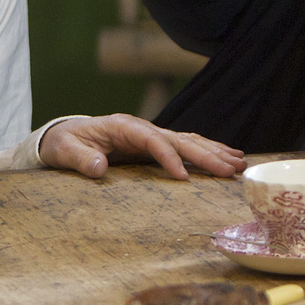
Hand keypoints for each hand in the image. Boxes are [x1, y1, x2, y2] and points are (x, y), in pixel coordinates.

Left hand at [39, 115, 245, 179]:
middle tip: (231, 170)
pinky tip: (229, 157)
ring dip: (215, 152)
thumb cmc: (64, 143)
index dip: (169, 157)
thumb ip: (80, 159)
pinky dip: (208, 151)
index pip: (152, 140)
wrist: (65, 135)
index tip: (184, 177)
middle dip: (206, 154)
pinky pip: (186, 145)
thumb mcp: (65, 151)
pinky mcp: (155, 144)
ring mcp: (150, 134)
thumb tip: (98, 168)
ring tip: (240, 164)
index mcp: (123, 127)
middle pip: (179, 139)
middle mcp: (142, 128)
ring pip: (189, 140)